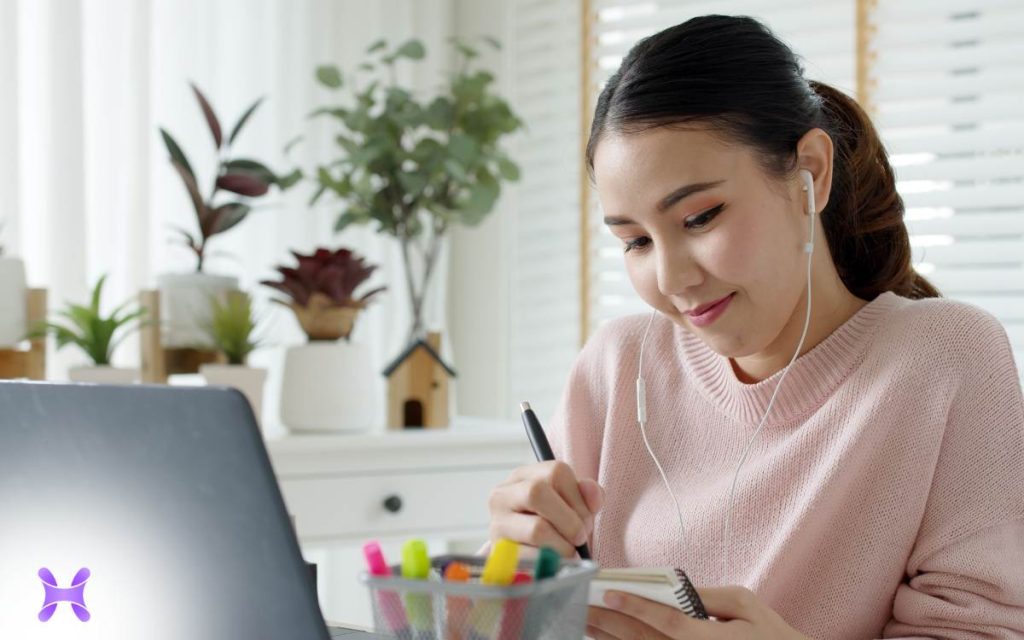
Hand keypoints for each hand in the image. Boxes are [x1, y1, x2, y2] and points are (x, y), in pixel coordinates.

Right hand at [487, 461, 603, 556]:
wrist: (520, 557)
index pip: (556, 471)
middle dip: (569, 520)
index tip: (586, 515)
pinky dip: (550, 562)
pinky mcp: (499, 552)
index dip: (578, 496)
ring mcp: (498, 523)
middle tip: (579, 537)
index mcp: (523, 476)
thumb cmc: (549, 525)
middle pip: (537, 493)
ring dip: (563, 545)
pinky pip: (532, 557)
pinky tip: (553, 561)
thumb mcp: (569, 503)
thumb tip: (593, 494)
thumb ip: (586, 495)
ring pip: (537, 528)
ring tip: (566, 550)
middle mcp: (504, 494)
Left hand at [586, 587, 811, 639]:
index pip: (669, 623)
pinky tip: (603, 637)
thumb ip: (708, 594)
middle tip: (582, 602)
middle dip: (610, 621)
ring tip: (584, 619)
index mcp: (713, 638)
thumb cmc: (766, 632)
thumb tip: (673, 586)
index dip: (638, 607)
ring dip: (609, 637)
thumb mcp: (744, 603)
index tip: (611, 593)